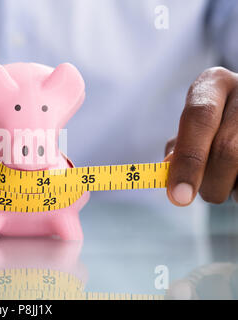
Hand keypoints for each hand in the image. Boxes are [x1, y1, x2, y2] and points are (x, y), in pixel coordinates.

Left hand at [165, 67, 236, 205]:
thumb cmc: (210, 127)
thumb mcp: (190, 129)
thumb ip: (180, 147)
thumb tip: (171, 171)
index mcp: (213, 83)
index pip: (199, 118)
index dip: (188, 160)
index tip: (179, 197)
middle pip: (226, 148)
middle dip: (207, 182)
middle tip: (190, 196)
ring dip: (226, 188)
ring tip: (220, 181)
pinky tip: (237, 181)